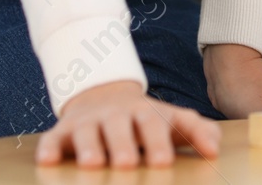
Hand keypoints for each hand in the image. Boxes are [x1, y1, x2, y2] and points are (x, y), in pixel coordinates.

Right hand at [34, 79, 219, 168]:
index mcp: (145, 114)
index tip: (164, 162)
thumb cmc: (145, 120)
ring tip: (93, 164)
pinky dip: (48, 149)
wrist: (105, 96)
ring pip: (86, 132)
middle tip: (128, 164)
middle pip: (120, 128)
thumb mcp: (173, 121)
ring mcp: (88, 122)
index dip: (159, 143)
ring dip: (89, 147)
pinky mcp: (62, 131)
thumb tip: (214, 149)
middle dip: (124, 145)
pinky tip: (47, 161)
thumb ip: (197, 131)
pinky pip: (52, 139)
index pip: (154, 125)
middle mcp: (116, 116)